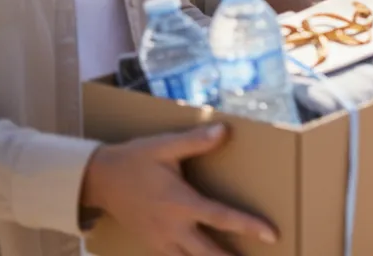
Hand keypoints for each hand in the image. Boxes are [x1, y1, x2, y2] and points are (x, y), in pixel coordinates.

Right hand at [81, 124, 276, 254]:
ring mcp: (161, 240)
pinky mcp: (153, 244)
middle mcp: (172, 228)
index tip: (273, 235)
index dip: (249, 227)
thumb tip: (225, 130)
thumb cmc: (135, 160)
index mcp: (180, 203)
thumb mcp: (165, 146)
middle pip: (208, 254)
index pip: (222, 218)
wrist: (99, 180)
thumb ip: (196, 140)